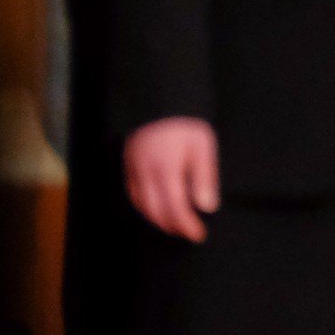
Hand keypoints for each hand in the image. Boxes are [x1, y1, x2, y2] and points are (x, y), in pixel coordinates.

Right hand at [125, 117, 219, 241]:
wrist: (160, 99)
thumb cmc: (186, 123)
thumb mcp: (202, 146)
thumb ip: (204, 177)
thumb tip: (206, 207)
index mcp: (167, 168)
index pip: (175, 207)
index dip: (187, 225)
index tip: (199, 234)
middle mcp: (146, 172)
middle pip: (155, 211)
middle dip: (172, 227)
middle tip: (188, 233)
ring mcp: (133, 169)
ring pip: (140, 205)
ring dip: (157, 220)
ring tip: (175, 226)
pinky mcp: (127, 164)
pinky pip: (132, 194)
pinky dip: (143, 208)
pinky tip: (155, 210)